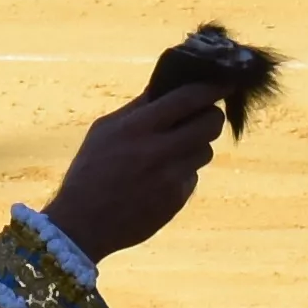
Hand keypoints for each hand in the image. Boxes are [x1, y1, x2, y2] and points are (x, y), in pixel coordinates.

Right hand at [47, 71, 227, 259]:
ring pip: (206, 151)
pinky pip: (193, 176)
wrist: (82, 225)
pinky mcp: (177, 199)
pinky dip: (181, 173)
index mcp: (138, 127)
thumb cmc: (90, 171)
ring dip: (194, 147)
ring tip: (169, 153)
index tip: (225, 82)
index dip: (213, 88)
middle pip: (211, 123)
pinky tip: (158, 180)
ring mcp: (171, 177)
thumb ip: (138, 108)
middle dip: (210, 117)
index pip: (189, 97)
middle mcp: (159, 150)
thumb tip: (169, 86)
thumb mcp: (104, 130)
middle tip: (201, 118)